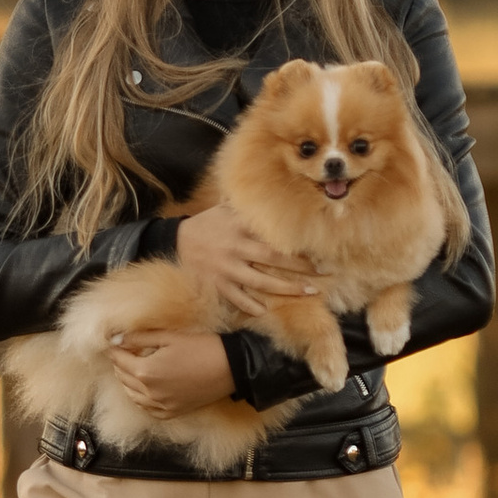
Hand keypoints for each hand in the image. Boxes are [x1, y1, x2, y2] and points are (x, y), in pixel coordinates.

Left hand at [109, 330, 237, 415]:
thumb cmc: (201, 347)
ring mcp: (161, 405)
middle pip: (122, 377)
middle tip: (124, 351)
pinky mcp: (171, 412)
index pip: (118, 360)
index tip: (114, 341)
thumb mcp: (169, 337)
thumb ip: (139, 338)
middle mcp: (149, 392)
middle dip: (120, 363)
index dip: (115, 349)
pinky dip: (140, 398)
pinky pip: (147, 409)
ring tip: (133, 368)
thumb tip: (116, 338)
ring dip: (128, 381)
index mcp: (146, 371)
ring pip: (131, 395)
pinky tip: (144, 388)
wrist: (230, 369)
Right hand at [174, 203, 321, 317]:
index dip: (297, 242)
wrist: (173, 241)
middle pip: (274, 259)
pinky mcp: (216, 284)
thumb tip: (267, 186)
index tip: (318, 248)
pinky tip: (265, 310)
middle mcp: (236, 247)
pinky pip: (238, 298)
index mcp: (240, 226)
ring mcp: (226, 268)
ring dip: (287, 289)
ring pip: (262, 282)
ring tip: (309, 292)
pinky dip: (251, 305)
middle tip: (324, 272)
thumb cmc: (205, 224)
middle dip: (302, 267)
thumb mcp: (223, 209)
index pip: (274, 235)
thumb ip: (245, 205)